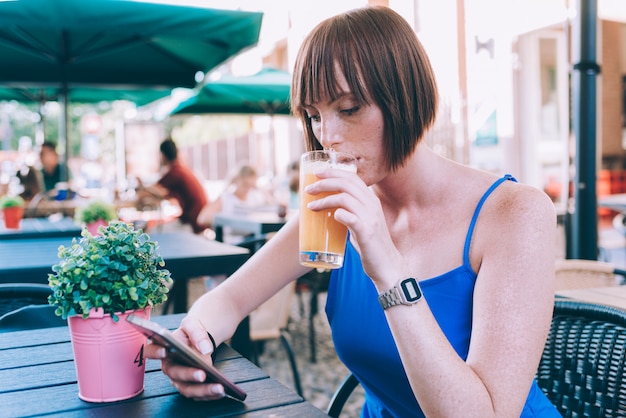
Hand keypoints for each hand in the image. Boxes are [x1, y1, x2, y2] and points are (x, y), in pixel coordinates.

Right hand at [143, 318, 225, 400]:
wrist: (200, 340)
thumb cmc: (192, 332)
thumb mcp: (193, 325)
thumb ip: (197, 332)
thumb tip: (205, 349)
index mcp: (162, 347)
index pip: (150, 350)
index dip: (155, 352)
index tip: (164, 350)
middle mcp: (168, 366)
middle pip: (174, 373)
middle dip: (188, 375)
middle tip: (202, 374)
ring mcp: (178, 379)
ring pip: (186, 388)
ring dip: (202, 390)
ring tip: (219, 387)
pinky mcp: (190, 386)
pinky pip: (198, 394)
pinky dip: (210, 394)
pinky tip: (221, 391)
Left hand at [304, 168, 407, 285]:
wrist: (387, 266)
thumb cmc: (370, 245)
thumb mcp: (362, 222)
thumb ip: (351, 212)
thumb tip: (331, 208)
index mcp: (371, 200)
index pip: (352, 177)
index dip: (333, 172)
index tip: (317, 174)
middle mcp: (372, 205)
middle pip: (346, 183)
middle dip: (324, 182)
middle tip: (308, 189)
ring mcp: (370, 218)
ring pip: (344, 198)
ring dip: (324, 200)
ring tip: (311, 206)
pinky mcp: (366, 232)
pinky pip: (348, 216)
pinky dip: (337, 214)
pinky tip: (330, 217)